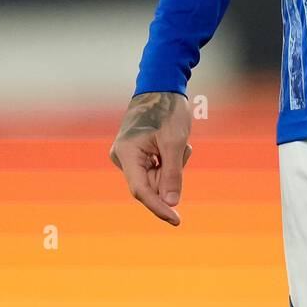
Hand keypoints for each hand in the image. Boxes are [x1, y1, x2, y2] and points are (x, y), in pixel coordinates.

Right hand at [109, 91, 192, 224]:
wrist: (161, 86)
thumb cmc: (167, 110)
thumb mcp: (175, 142)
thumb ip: (172, 174)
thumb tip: (171, 204)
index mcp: (127, 154)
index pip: (141, 191)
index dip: (159, 207)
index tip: (177, 220)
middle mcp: (122, 157)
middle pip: (150, 184)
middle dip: (171, 174)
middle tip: (184, 149)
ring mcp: (128, 156)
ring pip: (155, 177)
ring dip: (172, 165)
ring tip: (180, 142)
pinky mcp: (135, 154)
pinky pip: (154, 168)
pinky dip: (168, 160)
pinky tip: (173, 143)